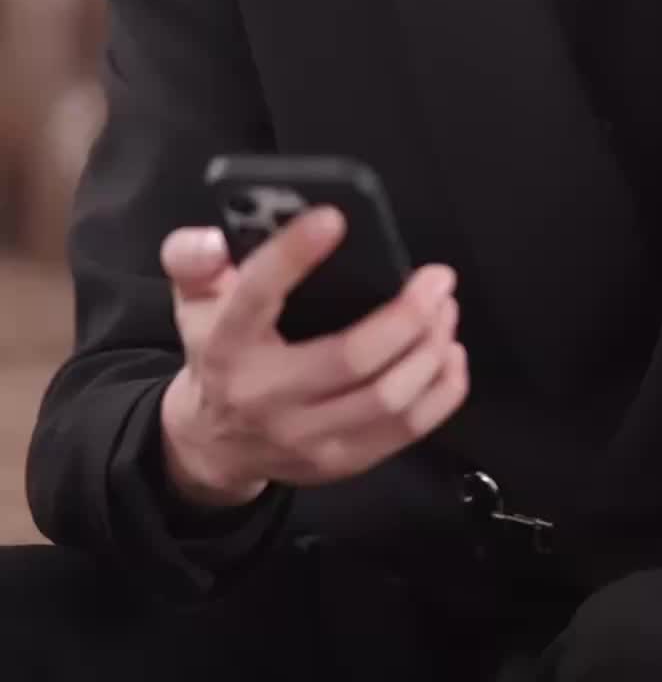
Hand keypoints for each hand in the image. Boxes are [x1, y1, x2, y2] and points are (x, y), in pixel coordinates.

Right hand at [159, 209, 466, 507]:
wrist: (212, 442)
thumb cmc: (219, 352)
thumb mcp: (193, 300)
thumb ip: (193, 258)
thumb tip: (210, 237)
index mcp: (227, 343)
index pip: (257, 295)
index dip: (295, 255)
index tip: (334, 218)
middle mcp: (265, 396)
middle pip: (350, 359)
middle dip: (407, 314)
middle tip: (436, 279)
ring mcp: (305, 438)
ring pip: (387, 398)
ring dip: (430, 349)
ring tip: (445, 309)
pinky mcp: (339, 462)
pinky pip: (406, 431)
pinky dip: (440, 391)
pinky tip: (449, 354)